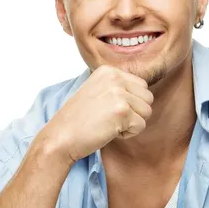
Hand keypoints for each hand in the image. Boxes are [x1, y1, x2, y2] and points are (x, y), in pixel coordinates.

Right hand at [38, 64, 153, 164]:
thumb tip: (143, 91)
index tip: (108, 109)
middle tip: (110, 118)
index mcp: (109, 70)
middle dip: (134, 112)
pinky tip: (108, 131)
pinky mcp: (122, 111)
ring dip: (131, 123)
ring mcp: (118, 93)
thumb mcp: (97, 91)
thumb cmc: (79, 120)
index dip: (130, 103)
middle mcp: (115, 77)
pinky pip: (141, 126)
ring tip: (109, 124)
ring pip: (147, 112)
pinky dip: (127, 134)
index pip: (141, 86)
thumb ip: (118, 87)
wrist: (61, 136)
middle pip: (148, 98)